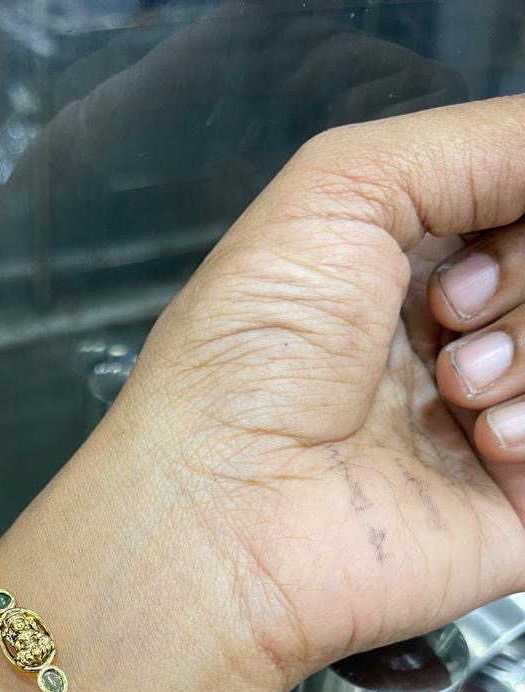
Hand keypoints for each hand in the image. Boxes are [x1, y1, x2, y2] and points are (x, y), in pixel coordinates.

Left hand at [113, 96, 524, 683]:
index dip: (517, 204)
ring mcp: (488, 419)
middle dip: (522, 270)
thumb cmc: (249, 358)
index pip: (520, 201)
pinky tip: (484, 442)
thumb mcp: (340, 190)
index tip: (462, 241)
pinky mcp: (519, 502)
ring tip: (453, 386)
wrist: (227, 513)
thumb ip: (475, 146)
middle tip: (445, 312)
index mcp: (406, 262)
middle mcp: (453, 336)